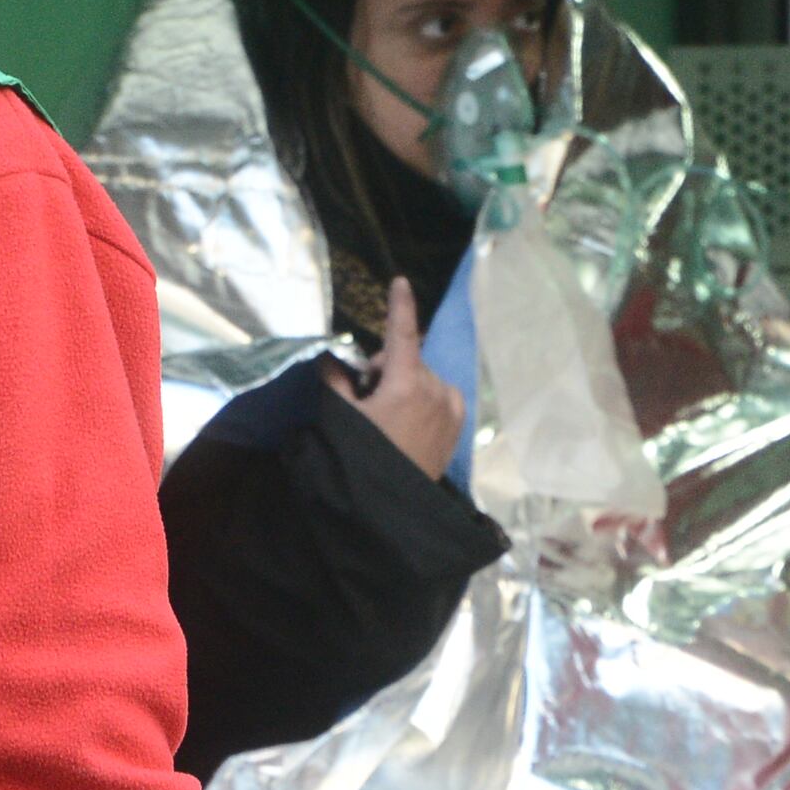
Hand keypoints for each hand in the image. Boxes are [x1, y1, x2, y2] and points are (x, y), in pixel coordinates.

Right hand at [326, 284, 461, 478]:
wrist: (392, 507)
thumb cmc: (363, 458)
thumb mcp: (341, 417)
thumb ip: (335, 381)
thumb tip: (330, 360)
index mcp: (406, 385)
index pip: (402, 334)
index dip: (399, 305)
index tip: (401, 282)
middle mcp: (434, 391)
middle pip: (407, 359)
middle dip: (387, 370)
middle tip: (369, 401)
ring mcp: (451, 408)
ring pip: (424, 377)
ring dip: (407, 384)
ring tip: (391, 418)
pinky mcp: (459, 424)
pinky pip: (441, 394)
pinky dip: (426, 397)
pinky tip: (411, 422)